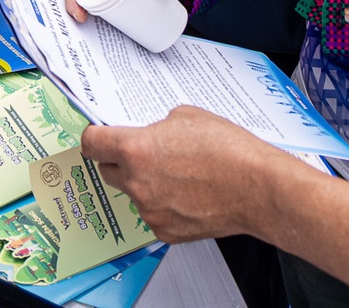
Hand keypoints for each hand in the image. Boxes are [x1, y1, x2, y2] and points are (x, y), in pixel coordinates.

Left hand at [82, 107, 295, 243]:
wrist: (257, 187)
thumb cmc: (229, 150)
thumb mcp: (186, 116)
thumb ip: (157, 126)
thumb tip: (150, 134)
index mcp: (135, 149)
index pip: (91, 143)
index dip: (94, 137)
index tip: (98, 137)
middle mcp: (136, 182)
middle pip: (108, 169)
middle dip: (120, 160)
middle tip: (144, 153)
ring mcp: (149, 210)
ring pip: (133, 193)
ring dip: (145, 182)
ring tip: (179, 173)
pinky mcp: (164, 231)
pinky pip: (153, 213)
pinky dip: (164, 204)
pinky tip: (187, 193)